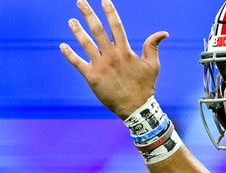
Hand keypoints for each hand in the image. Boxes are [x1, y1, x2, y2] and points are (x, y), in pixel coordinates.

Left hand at [60, 0, 167, 118]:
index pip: (116, 26)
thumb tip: (163, 33)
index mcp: (125, 51)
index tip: (104, 0)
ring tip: (71, 21)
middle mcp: (111, 56)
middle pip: (98, 30)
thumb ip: (153, 46)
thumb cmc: (145, 86)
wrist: (136, 108)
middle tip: (80, 1)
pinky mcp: (92, 77)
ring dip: (77, 31)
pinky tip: (63, 46)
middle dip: (88, 14)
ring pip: (86, 44)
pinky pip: (78, 63)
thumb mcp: (153, 65)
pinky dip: (70, 54)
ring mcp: (100, 66)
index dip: (110, 12)